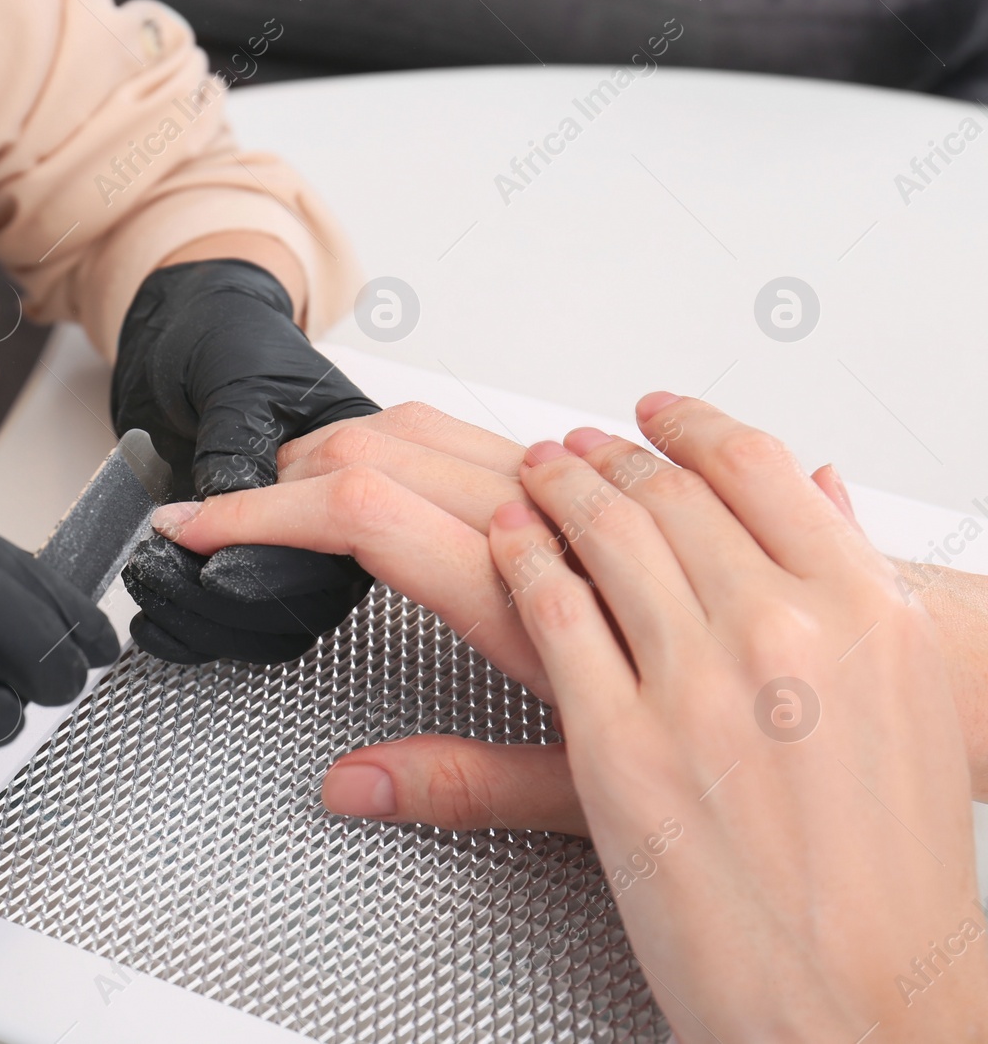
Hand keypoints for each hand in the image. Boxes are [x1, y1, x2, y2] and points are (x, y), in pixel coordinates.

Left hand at [113, 258, 378, 663]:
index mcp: (364, 454)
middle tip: (168, 571)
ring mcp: (294, 541)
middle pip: (311, 595)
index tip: (210, 560)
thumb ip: (237, 440)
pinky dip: (192, 630)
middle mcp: (337, 508)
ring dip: (208, 620)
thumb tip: (233, 503)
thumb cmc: (221, 334)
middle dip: (232, 599)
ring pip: (277, 621)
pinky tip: (156, 618)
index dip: (272, 561)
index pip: (341, 534)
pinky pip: (239, 622)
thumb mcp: (233, 374)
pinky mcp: (248, 558)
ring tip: (154, 584)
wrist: (180, 333)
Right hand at [159, 400, 920, 835]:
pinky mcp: (623, 480)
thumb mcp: (584, 796)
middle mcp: (559, 528)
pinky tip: (419, 450)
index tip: (193, 521)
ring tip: (307, 482)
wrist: (906, 695)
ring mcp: (594, 496)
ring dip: (358, 443)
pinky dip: (448, 435)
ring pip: (449, 425)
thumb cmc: (754, 768)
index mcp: (524, 602)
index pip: (356, 518)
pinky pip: (522, 427)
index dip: (252, 513)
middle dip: (291, 468)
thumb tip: (345, 783)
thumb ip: (453, 776)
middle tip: (236, 507)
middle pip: (388, 446)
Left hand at [484, 395, 984, 1037]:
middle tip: (574, 448)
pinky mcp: (619, 744)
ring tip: (532, 478)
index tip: (655, 414)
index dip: (688, 425)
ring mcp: (695, 683)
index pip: (753, 464)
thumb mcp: (894, 689)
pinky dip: (518, 560)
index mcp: (860, 605)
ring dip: (550, 491)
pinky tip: (508, 543)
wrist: (869, 986)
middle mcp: (781, 628)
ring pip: (599, 536)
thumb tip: (818, 488)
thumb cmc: (889, 854)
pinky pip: (549, 611)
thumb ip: (846, 577)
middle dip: (603, 457)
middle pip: (661, 493)